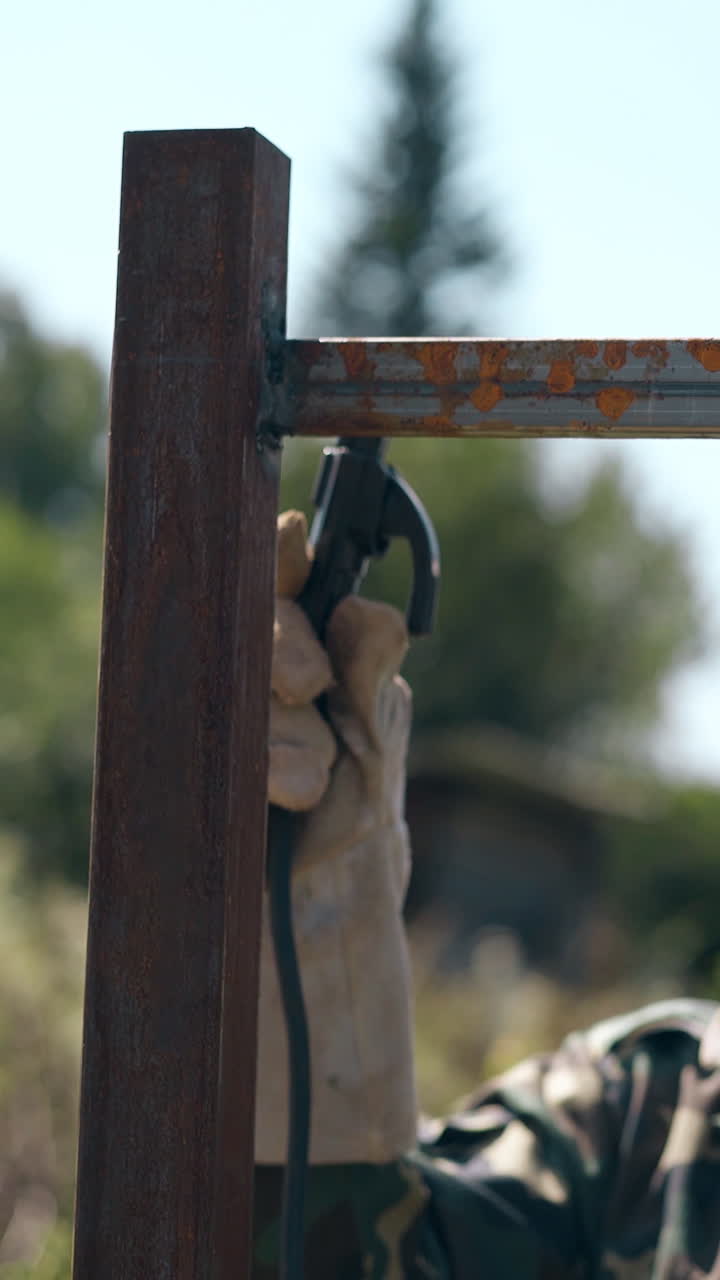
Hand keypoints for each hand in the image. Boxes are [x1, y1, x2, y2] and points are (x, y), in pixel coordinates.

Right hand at [255, 510, 417, 1164]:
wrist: (312, 972)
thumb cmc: (353, 864)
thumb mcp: (378, 770)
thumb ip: (370, 688)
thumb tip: (374, 608)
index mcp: (299, 678)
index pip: (278, 595)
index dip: (281, 561)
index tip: (298, 539)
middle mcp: (246, 696)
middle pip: (246, 625)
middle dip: (284, 650)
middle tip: (313, 693)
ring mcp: (208, 736)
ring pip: (229, 684)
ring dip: (280, 731)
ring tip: (304, 791)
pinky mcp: (178, 778)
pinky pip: (198, 737)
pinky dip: (257, 762)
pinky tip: (280, 801)